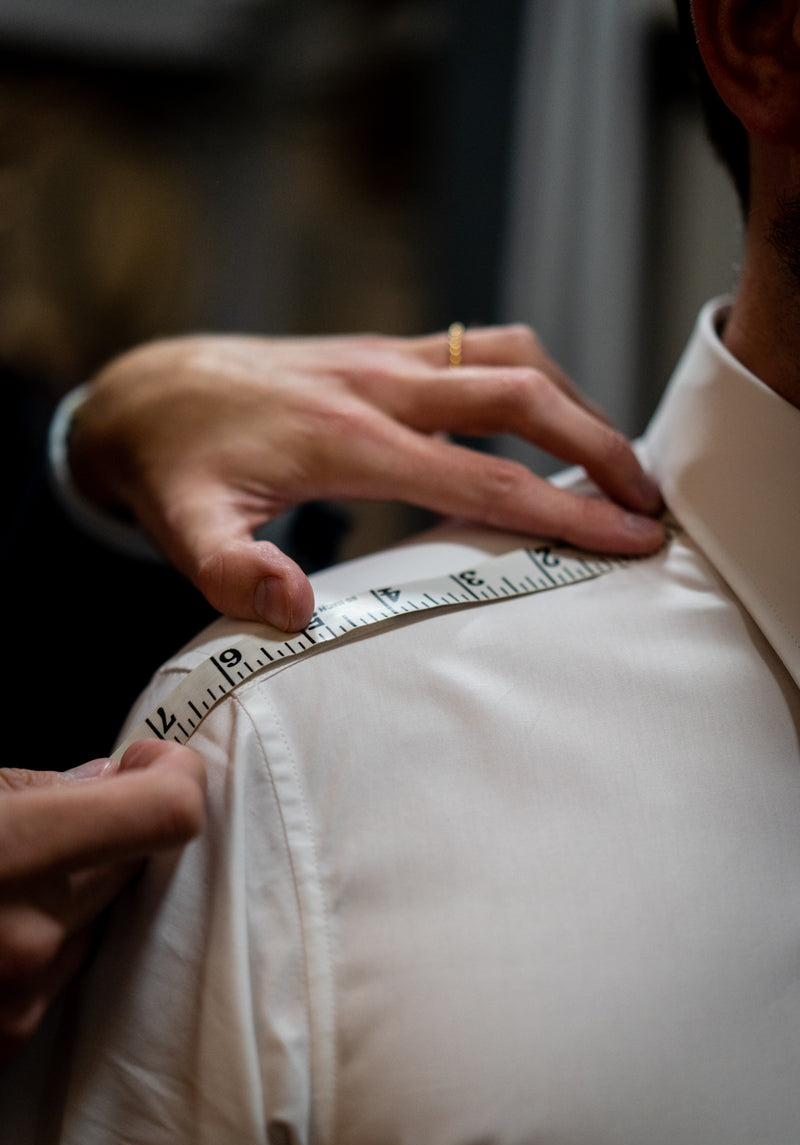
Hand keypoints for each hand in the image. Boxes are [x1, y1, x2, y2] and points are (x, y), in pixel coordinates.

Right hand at [0, 740, 204, 1060]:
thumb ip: (33, 788)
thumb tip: (104, 780)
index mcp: (11, 854)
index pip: (168, 814)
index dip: (174, 775)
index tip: (150, 762)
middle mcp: (29, 939)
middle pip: (139, 865)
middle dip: (115, 832)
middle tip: (65, 814)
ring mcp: (20, 1002)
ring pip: (104, 921)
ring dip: (77, 893)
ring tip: (8, 879)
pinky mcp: (8, 1042)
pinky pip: (63, 970)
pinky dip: (45, 941)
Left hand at [70, 325, 662, 630]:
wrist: (140, 391)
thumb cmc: (169, 466)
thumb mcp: (182, 528)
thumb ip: (232, 571)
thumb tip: (295, 610)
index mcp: (345, 437)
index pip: (483, 479)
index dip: (565, 510)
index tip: (628, 536)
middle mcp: (378, 384)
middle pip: (523, 395)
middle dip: (602, 445)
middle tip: (650, 500)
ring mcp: (382, 359)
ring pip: (511, 357)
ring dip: (576, 400)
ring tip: (617, 458)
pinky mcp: (379, 354)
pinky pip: (479, 351)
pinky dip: (532, 382)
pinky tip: (543, 420)